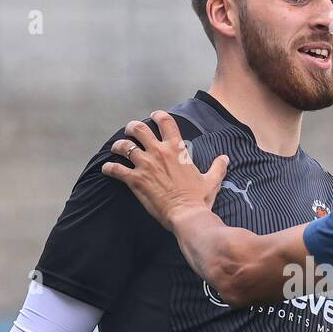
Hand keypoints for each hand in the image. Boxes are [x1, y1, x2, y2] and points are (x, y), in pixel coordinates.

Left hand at [101, 111, 228, 230]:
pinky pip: (116, 169)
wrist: (187, 215)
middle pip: (139, 129)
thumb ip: (218, 167)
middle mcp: (159, 152)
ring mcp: (145, 165)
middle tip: (130, 131)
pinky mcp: (135, 180)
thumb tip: (225, 158)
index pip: (166, 122)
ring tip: (116, 148)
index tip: (154, 116)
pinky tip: (106, 169)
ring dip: (118, 146)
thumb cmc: (199, 199)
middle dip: (132, 128)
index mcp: (177, 149)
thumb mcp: (212, 180)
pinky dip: (109, 168)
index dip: (158, 116)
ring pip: (124, 146)